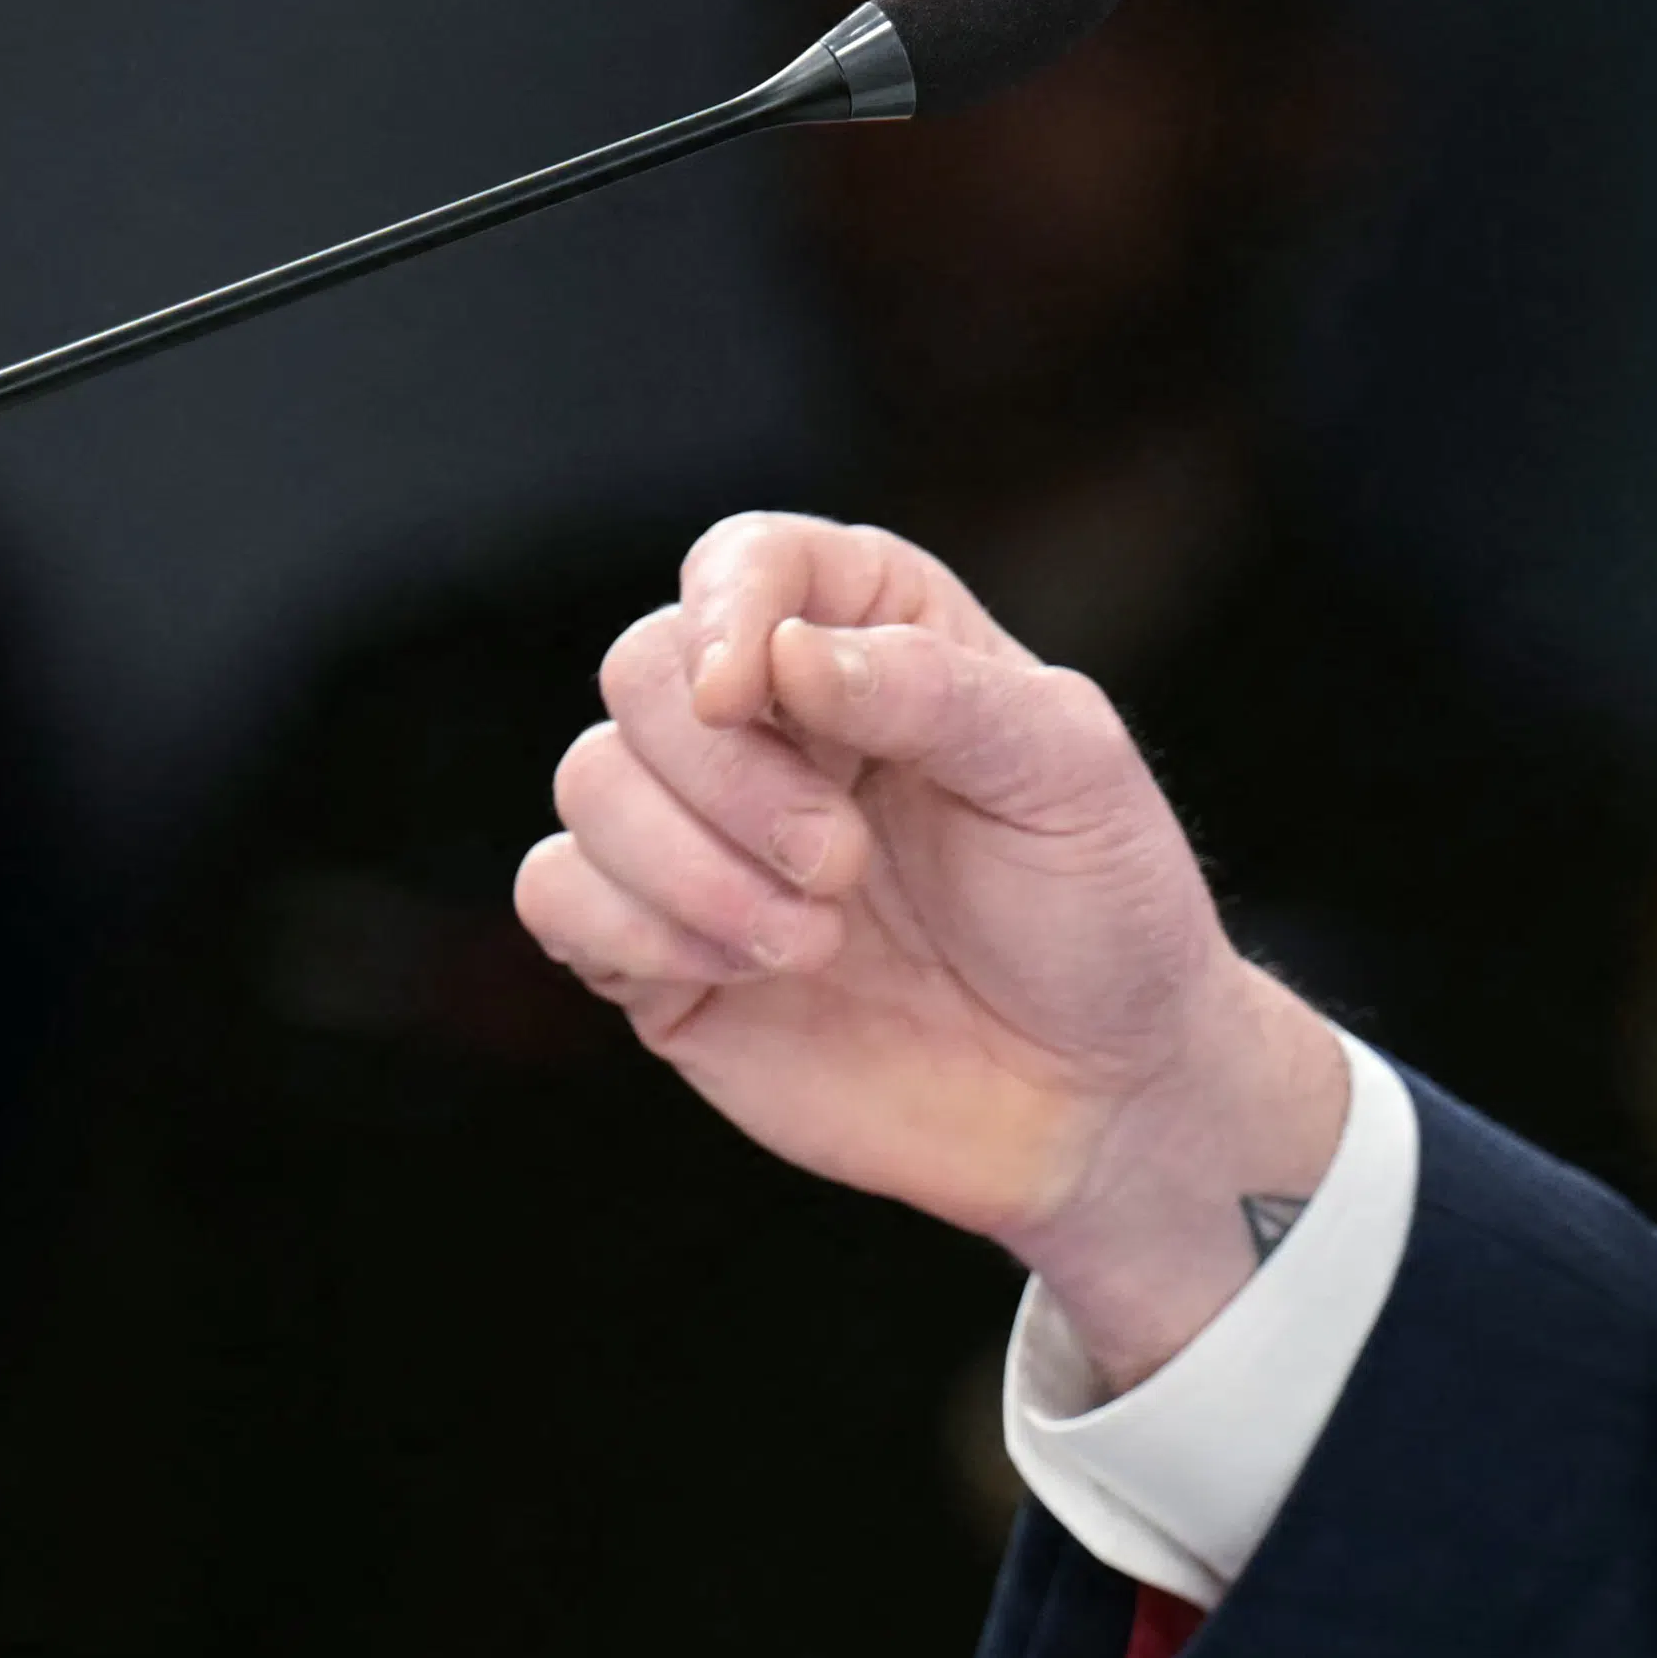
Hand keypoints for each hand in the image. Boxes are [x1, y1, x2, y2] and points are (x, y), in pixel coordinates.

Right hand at [509, 512, 1351, 1385]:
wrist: (1095, 1097)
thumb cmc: (1101, 912)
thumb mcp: (1067, 773)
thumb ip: (933, 690)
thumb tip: (784, 651)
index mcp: (873, 637)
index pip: (746, 561)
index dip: (725, 608)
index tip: (747, 692)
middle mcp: (772, 723)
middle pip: (642, 672)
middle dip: (728, 775)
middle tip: (841, 864)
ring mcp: (705, 837)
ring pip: (589, 782)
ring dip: (690, 867)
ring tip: (814, 940)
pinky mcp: (658, 949)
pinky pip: (555, 896)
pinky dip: (631, 929)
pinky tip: (744, 973)